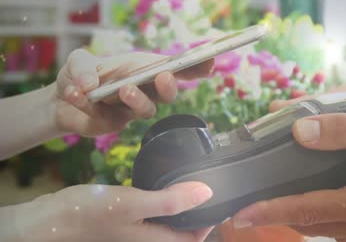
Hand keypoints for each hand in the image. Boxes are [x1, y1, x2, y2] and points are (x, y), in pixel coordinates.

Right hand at [7, 182, 213, 241]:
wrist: (51, 218)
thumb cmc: (90, 213)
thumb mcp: (135, 203)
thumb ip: (170, 200)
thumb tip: (207, 193)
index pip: (193, 240)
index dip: (209, 223)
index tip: (218, 200)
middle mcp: (147, 241)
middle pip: (182, 234)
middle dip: (197, 216)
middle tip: (205, 189)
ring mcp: (136, 234)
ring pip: (168, 226)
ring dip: (181, 210)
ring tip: (189, 187)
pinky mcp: (126, 224)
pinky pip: (153, 219)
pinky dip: (163, 206)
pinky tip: (161, 190)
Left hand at [52, 49, 213, 136]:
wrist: (59, 100)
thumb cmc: (79, 75)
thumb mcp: (78, 60)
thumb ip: (83, 67)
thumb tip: (91, 86)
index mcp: (143, 68)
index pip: (174, 68)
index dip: (194, 66)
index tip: (209, 60)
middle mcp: (143, 90)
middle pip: (168, 92)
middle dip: (170, 85)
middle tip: (163, 76)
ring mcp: (131, 110)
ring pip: (147, 110)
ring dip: (138, 99)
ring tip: (123, 89)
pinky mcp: (115, 125)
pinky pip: (109, 118)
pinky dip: (89, 105)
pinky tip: (76, 94)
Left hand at [232, 111, 345, 241]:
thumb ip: (343, 128)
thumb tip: (299, 130)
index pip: (309, 210)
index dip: (272, 211)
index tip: (242, 213)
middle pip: (312, 225)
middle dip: (278, 217)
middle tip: (247, 208)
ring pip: (326, 229)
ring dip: (297, 217)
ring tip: (270, 203)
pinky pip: (343, 227)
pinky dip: (319, 215)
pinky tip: (309, 200)